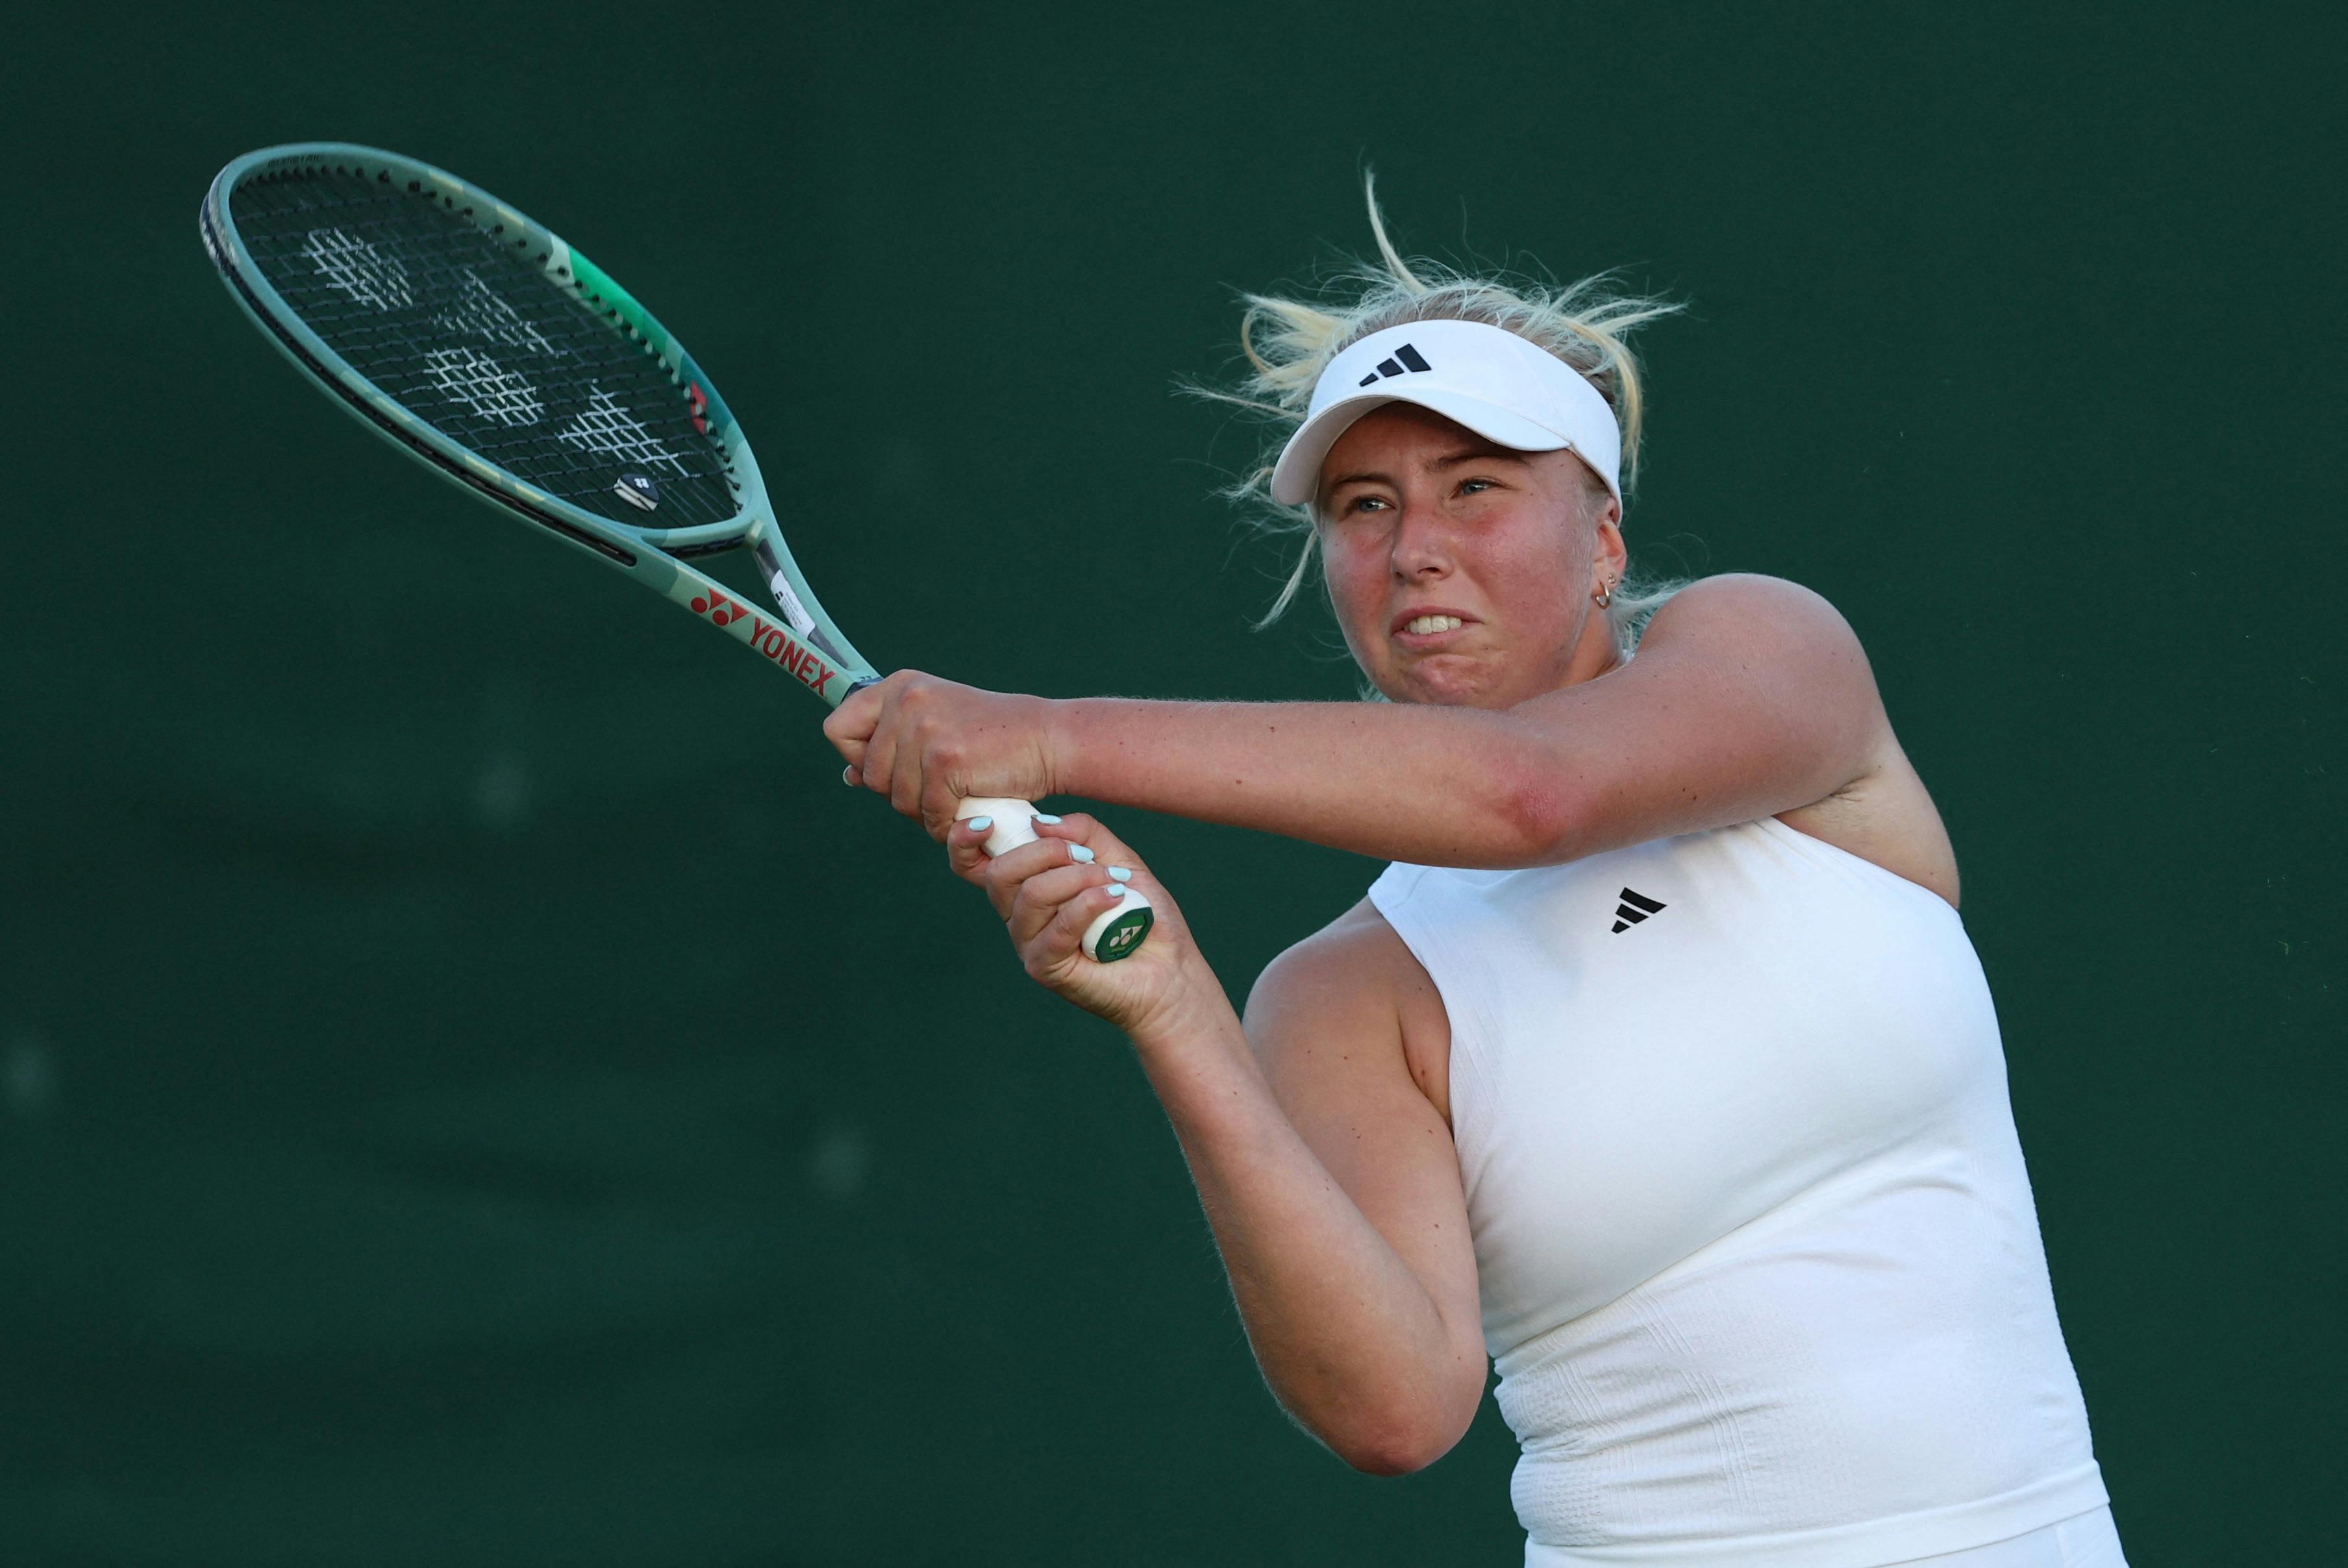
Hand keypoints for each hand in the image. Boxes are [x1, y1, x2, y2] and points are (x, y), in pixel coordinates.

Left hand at [823, 671, 1059, 840]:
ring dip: (926, 811)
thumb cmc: (994, 740)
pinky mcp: (945, 759)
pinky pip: (928, 812)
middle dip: (900, 794)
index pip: (838, 729)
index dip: (858, 759)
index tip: (890, 768)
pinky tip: (968, 811)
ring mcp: (925, 728)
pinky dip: (947, 823)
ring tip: (956, 796)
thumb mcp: (937, 728)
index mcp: (900, 687)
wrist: (1048, 741)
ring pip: (896, 798)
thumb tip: (848, 775)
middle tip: (939, 789)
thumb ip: (891, 747)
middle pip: (869, 773)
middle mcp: (907, 700)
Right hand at [949, 810, 1212, 1038]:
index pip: (973, 864)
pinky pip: (1056, 928)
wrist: (1170, 970)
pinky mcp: (1046, 968)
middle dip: (1044, 852)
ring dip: (1078, 878)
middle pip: (1000, 874)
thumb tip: (1040, 823)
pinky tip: (1116, 898)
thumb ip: (1084, 833)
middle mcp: (1019, 916)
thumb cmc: (1142, 915)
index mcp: (1027, 886)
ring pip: (1031, 896)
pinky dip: (1088, 904)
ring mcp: (1029, 944)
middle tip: (1087, 857)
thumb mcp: (1118, 859)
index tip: (987, 822)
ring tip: (1114, 885)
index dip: (964, 841)